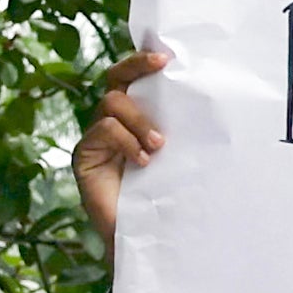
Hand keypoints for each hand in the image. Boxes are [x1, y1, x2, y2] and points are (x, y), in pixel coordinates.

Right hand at [73, 45, 170, 252]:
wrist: (143, 236)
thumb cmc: (166, 195)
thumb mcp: (177, 154)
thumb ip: (177, 128)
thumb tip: (208, 96)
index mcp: (134, 118)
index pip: (132, 78)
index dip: (143, 61)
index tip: (167, 56)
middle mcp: (112, 123)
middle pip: (116, 79)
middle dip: (136, 67)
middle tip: (161, 66)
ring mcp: (96, 139)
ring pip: (112, 104)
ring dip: (139, 120)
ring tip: (158, 145)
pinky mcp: (84, 157)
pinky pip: (104, 130)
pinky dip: (126, 142)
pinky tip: (143, 162)